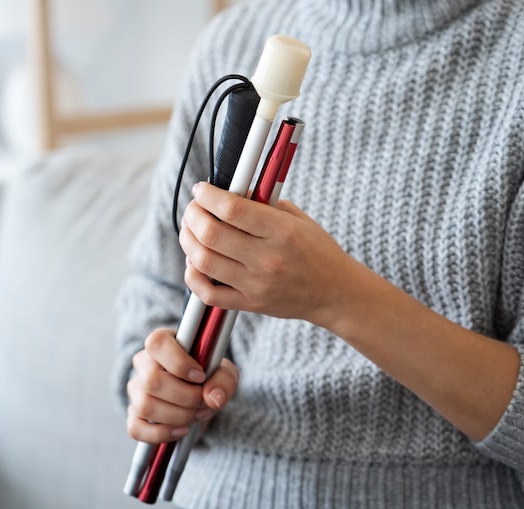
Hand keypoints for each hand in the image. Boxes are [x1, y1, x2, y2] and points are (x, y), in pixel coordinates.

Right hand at [126, 327, 239, 443]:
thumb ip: (224, 380)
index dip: (179, 363)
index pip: (157, 343)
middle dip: (185, 397)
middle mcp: (143, 364)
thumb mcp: (225, 372)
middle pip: (151, 380)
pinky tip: (182, 429)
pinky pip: (135, 428)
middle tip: (204, 401)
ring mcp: (136, 390)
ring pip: (145, 405)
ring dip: (179, 416)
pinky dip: (162, 433)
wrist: (202, 396)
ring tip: (199, 413)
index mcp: (163, 343)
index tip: (200, 376)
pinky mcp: (134, 414)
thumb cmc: (210, 376)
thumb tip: (213, 398)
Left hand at [179, 181, 360, 327]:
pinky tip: (194, 262)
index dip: (208, 195)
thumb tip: (228, 190)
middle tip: (193, 209)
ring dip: (188, 241)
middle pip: (211, 234)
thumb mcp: (297, 219)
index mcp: (282, 231)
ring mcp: (256, 284)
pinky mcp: (250, 304)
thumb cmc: (316, 251)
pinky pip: (207, 293)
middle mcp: (268, 258)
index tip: (201, 190)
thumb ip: (263, 203)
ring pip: (203, 261)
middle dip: (193, 215)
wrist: (335, 292)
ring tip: (190, 231)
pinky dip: (192, 276)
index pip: (232, 208)